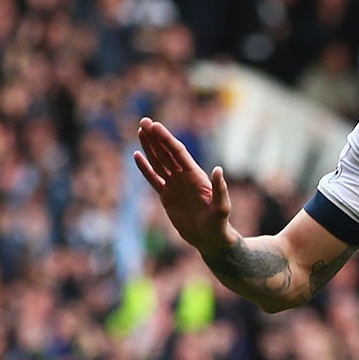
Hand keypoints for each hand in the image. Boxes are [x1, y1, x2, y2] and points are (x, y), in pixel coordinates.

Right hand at [134, 118, 237, 256]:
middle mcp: (184, 177)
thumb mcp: (221, 207)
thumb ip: (219, 189)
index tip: (155, 126)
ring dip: (150, 147)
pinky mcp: (166, 196)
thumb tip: (218, 169)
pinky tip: (137, 155)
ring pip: (159, 162)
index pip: (178, 152)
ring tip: (141, 131)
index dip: (166, 139)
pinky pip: (153, 179)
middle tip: (144, 121)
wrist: (209, 239)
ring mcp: (174, 185)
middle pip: (166, 153)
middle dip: (155, 137)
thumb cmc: (219, 223)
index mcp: (195, 175)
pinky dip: (145, 168)